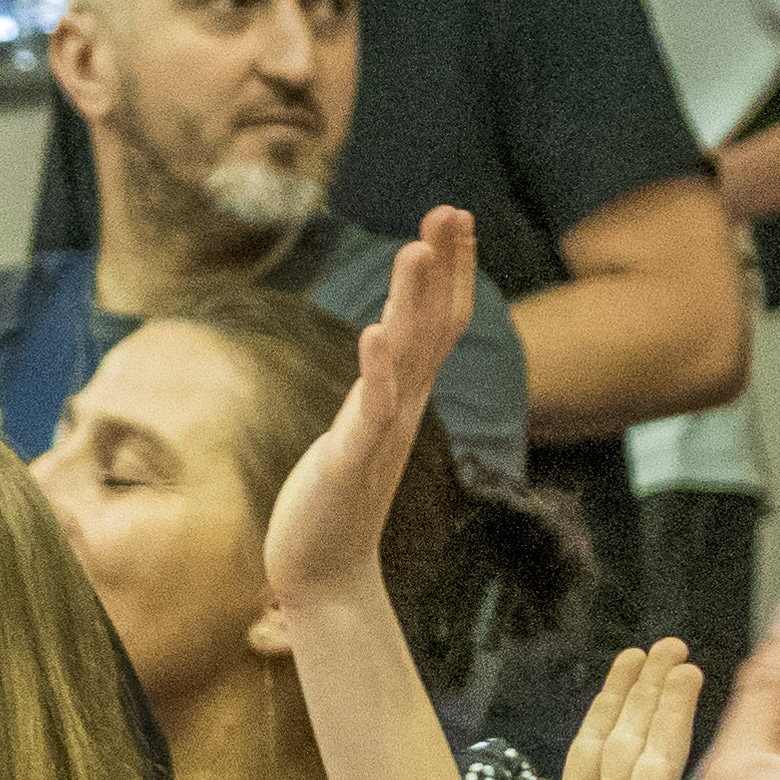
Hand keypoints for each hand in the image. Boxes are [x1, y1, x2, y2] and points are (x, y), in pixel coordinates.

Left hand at [263, 209, 472, 614]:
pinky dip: (376, 374)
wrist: (324, 571)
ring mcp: (381, 434)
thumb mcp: (364, 425)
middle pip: (433, 327)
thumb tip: (390, 333)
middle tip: (452, 208)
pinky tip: (374, 334)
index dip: (451, 269)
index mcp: (405, 395)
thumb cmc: (336, 498)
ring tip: (415, 249)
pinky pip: (371, 413)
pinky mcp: (351, 463)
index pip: (440, 322)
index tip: (456, 216)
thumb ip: (380, 382)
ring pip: (406, 359)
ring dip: (411, 303)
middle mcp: (403, 408)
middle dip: (443, 267)